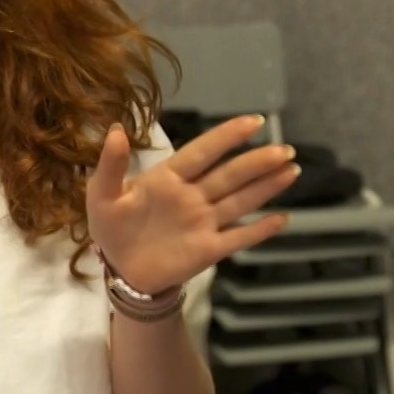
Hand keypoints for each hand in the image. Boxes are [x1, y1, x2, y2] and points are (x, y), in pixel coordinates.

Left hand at [86, 115, 298, 295]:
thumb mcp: (102, 195)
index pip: (202, 152)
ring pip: (240, 200)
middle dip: (257, 162)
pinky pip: (239, 237)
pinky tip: (282, 218)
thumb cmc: (112, 228)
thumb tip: (116, 129)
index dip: (227, 136)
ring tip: (291, 170)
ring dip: (266, 186)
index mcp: (168, 179)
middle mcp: (193, 196)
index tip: (253, 121)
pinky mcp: (209, 249)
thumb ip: (110, 165)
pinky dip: (260, 230)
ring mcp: (204, 223)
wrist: (120, 271)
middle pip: (230, 175)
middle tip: (285, 149)